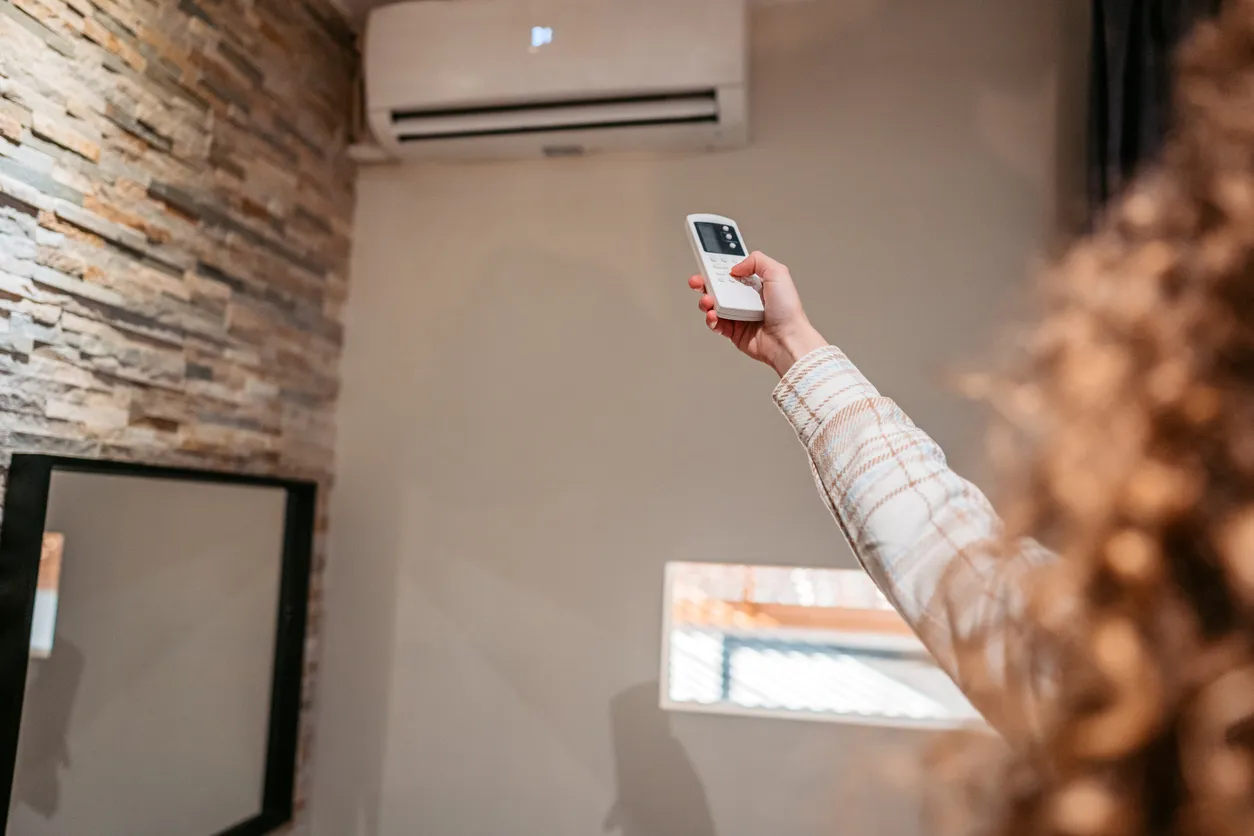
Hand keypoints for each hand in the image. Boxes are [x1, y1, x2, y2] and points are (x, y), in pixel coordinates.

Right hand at [689, 250, 826, 376]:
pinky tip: (713, 316)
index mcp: (756, 283)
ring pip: (714, 305)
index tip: (707, 261)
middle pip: (719, 287)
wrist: (787, 339)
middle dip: (705, 282)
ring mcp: (739, 315)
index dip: (719, 266)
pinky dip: (711, 319)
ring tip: (708, 301)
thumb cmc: (788, 311)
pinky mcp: (734, 332)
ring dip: (706, 301)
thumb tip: (735, 267)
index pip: (733, 270)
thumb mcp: (778, 273)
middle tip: (698, 280)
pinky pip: (716, 324)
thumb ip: (756, 261)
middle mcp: (746, 299)